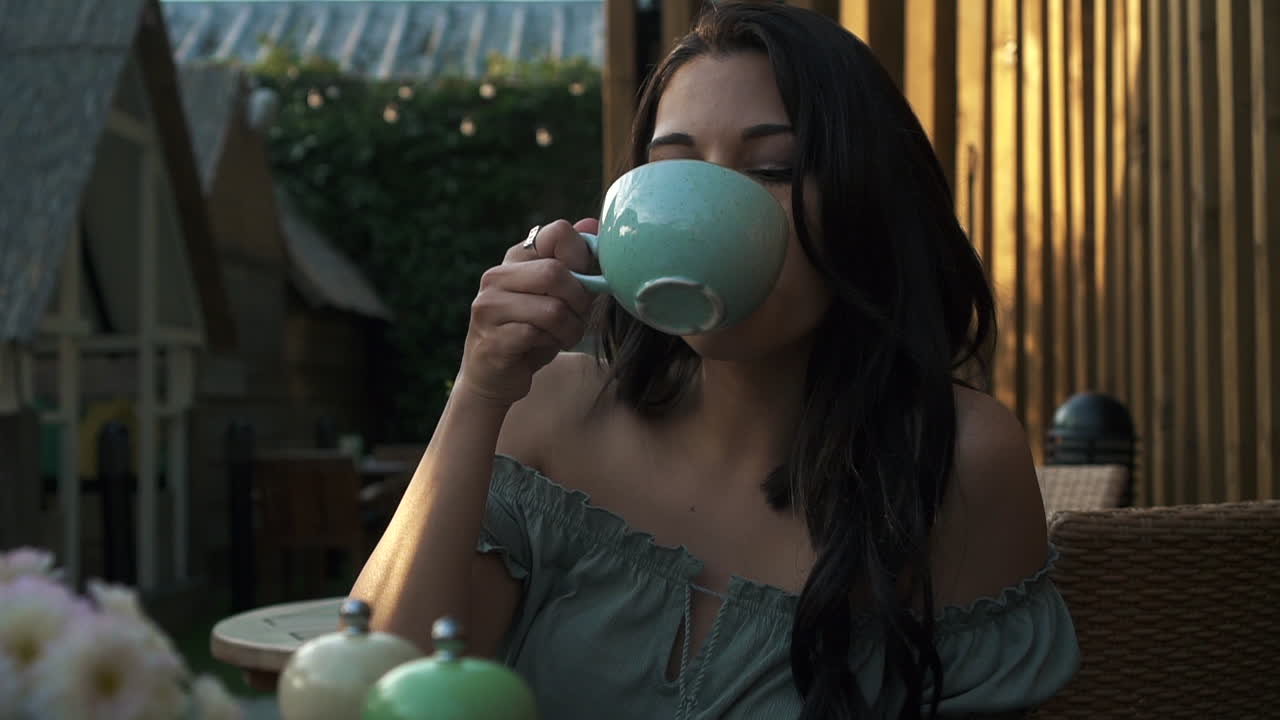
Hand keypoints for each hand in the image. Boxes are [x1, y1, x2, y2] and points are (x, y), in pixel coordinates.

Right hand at [455, 218, 599, 407]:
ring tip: (565, 335)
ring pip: (552, 308)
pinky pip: (537, 335)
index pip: (558, 232)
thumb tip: (593, 222)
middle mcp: (496, 277)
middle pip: (556, 272)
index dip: (582, 256)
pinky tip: (547, 346)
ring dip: (571, 328)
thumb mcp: (558, 294)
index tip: (584, 280)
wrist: (495, 375)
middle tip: (578, 316)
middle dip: (579, 300)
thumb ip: (575, 262)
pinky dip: (553, 343)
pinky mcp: (492, 340)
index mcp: (515, 258)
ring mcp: (489, 308)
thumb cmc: (532, 331)